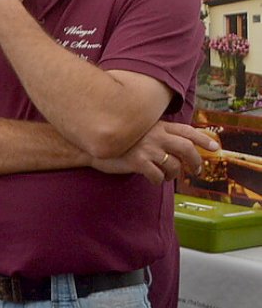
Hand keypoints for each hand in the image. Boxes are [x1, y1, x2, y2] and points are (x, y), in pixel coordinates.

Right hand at [92, 121, 218, 183]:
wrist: (91, 144)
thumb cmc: (117, 138)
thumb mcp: (139, 130)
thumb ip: (157, 133)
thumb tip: (177, 145)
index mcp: (158, 126)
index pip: (188, 131)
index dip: (204, 139)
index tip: (215, 147)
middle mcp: (156, 136)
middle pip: (187, 149)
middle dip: (196, 162)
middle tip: (198, 171)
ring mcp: (147, 149)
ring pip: (174, 166)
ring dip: (174, 175)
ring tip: (168, 176)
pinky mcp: (138, 162)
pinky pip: (157, 176)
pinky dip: (159, 181)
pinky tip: (154, 179)